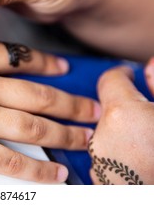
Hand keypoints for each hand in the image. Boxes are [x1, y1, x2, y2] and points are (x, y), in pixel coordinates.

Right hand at [0, 13, 99, 183]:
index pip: (20, 57)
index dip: (47, 63)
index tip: (64, 69)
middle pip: (38, 93)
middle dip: (70, 103)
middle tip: (92, 109)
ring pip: (33, 126)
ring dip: (64, 134)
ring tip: (85, 139)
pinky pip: (7, 160)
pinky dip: (35, 169)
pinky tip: (55, 173)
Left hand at [89, 64, 153, 183]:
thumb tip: (150, 66)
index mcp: (122, 115)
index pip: (109, 80)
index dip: (123, 74)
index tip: (129, 75)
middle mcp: (101, 136)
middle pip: (109, 109)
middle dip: (127, 108)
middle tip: (149, 118)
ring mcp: (98, 161)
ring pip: (106, 133)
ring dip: (124, 132)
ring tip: (148, 143)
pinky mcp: (99, 180)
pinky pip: (107, 156)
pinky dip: (120, 154)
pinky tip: (140, 160)